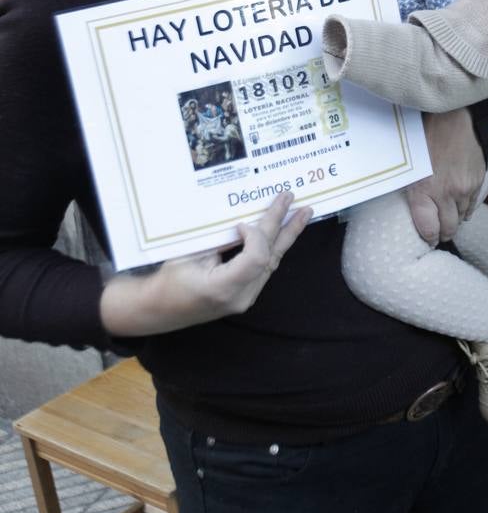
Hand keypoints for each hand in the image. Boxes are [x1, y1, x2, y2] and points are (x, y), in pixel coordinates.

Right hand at [100, 192, 311, 335]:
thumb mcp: (190, 255)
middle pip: (270, 258)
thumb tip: (243, 223)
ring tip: (303, 214)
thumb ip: (219, 242)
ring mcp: (245, 298)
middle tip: (297, 203)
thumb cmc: (169, 280)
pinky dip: (274, 246)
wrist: (160, 309)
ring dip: (286, 236)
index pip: (256, 258)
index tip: (240, 223)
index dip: (255, 236)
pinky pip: (265, 268)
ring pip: (272, 263)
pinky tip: (284, 231)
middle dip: (284, 227)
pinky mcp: (245, 294)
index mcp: (223, 288)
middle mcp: (240, 297)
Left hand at [406, 109, 485, 245]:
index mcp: (423, 190)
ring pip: (461, 217)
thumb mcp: (408, 164)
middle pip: (448, 228)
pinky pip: (473, 205)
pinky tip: (461, 208)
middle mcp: (446, 194)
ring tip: (448, 220)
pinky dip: (466, 208)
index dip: (428, 238)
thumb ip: (411, 187)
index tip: (427, 239)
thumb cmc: (423, 135)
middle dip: (442, 233)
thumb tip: (410, 206)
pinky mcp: (478, 181)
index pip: (428, 229)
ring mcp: (464, 188)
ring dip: (454, 220)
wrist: (453, 117)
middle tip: (438, 235)